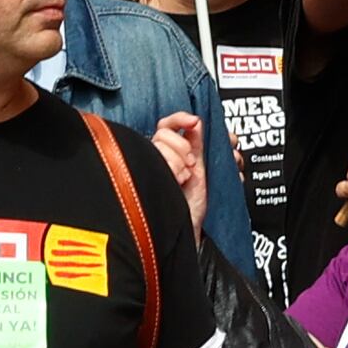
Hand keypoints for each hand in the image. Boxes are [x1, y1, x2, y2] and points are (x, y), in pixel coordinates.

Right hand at [153, 111, 208, 228]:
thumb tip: (198, 123)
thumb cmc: (192, 206)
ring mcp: (150, 165)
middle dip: (182, 145)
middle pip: (163, 132)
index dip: (179, 119)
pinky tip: (177, 181)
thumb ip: (198, 146)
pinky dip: (171, 167)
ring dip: (178, 160)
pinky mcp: (145, 173)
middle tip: (192, 164)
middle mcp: (157, 157)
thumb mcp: (201, 171)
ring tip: (184, 177)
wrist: (186, 228)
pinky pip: (155, 156)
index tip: (194, 121)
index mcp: (171, 153)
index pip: (167, 125)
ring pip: (158, 143)